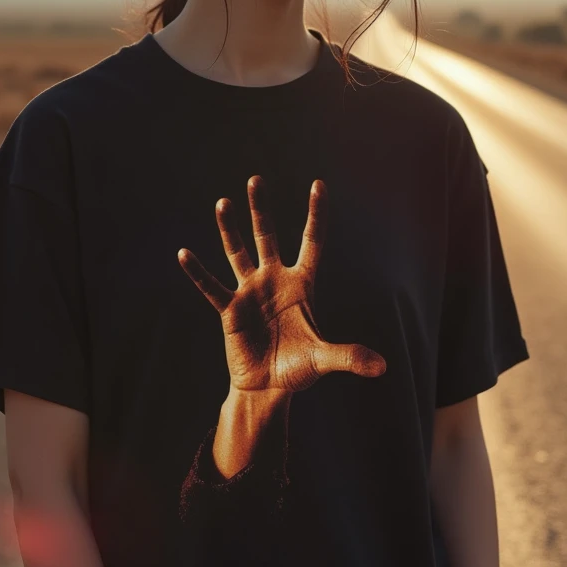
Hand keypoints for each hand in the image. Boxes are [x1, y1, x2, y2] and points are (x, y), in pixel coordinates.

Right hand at [178, 174, 386, 393]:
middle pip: (267, 236)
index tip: (318, 184)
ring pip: (238, 252)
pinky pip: (212, 287)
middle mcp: (274, 280)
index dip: (316, 214)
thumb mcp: (324, 359)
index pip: (311, 241)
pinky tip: (184, 254)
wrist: (268, 387)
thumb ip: (349, 357)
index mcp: (302, 284)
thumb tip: (382, 367)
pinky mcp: (230, 310)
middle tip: (256, 179)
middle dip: (261, 209)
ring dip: (229, 228)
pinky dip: (198, 272)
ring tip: (223, 202)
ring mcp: (250, 292)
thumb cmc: (298, 368)